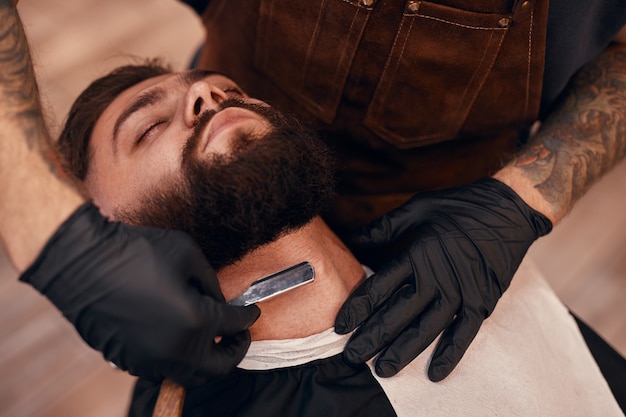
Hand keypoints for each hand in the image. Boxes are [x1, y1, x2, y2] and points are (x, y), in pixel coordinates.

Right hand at [19, 202, 259, 385]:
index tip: (253, 312)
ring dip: (206, 358)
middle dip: (236, 350)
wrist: (83, 264)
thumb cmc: (136, 251)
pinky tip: (179, 338)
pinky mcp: (129, 361)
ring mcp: (151, 359)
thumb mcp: (187, 253)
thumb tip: (220, 301)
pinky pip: (164, 369)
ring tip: (211, 338)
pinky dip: (178, 359)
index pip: (235, 325)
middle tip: (239, 335)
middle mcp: (176, 348)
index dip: (249, 317)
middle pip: (220, 366)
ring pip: (190, 374)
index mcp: (196, 320)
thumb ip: (211, 282)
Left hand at [335, 178, 551, 380]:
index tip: (340, 326)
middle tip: (352, 358)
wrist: (510, 209)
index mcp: (417, 255)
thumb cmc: (460, 206)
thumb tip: (352, 240)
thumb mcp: (417, 208)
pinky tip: (435, 374)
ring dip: (402, 352)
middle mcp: (437, 278)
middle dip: (372, 338)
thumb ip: (383, 228)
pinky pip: (464, 334)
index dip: (357, 309)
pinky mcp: (483, 302)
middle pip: (397, 315)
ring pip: (426, 330)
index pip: (379, 288)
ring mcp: (462, 293)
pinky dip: (450, 354)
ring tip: (381, 370)